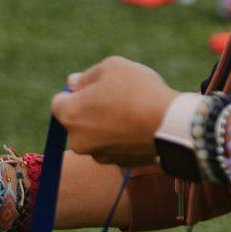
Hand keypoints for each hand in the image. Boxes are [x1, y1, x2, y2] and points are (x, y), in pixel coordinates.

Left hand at [49, 56, 174, 165]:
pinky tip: (141, 126)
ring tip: (133, 111)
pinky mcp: (119, 164)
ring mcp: (98, 156)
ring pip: (97, 136)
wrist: (171, 125)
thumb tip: (73, 83)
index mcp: (69, 115)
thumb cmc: (138, 91)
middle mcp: (77, 141)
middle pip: (77, 121)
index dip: (75, 92)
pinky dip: (123, 138)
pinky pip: (116, 147)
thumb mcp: (111, 67)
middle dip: (90, 110)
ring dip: (107, 125)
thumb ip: (87, 76)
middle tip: (117, 97)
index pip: (59, 102)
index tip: (95, 87)